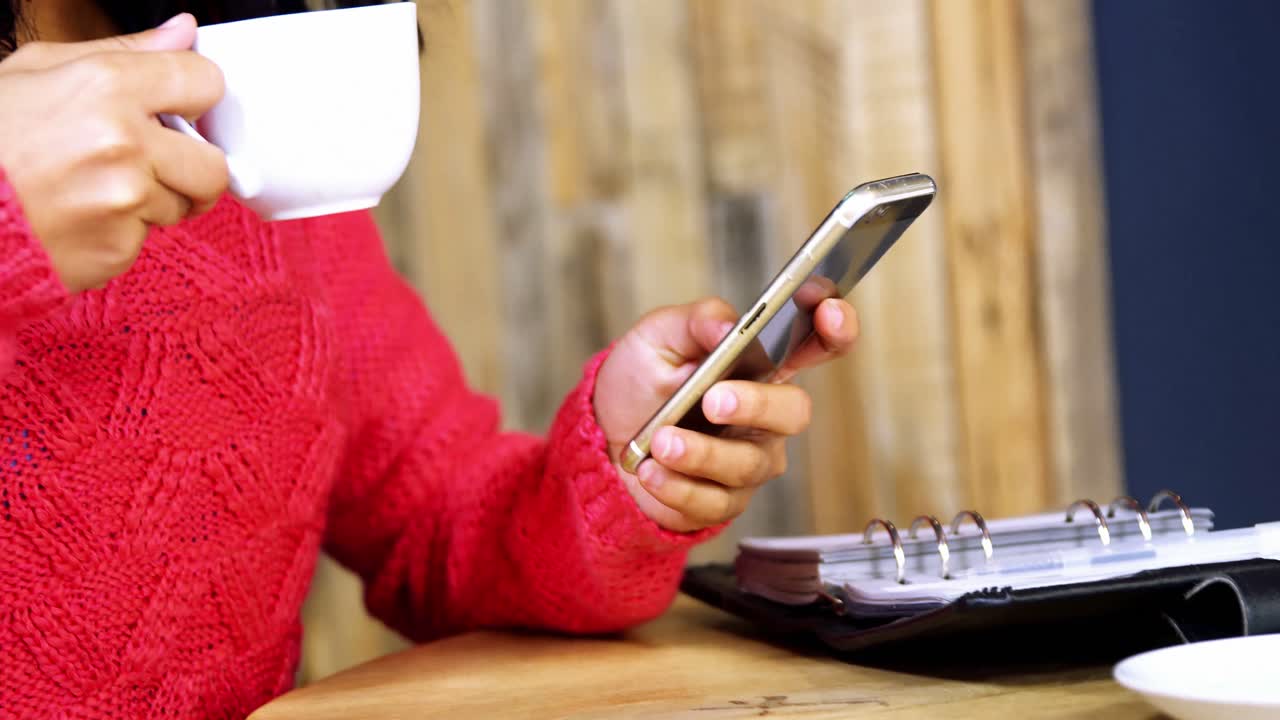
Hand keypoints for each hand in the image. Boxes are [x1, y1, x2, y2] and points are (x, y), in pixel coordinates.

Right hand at [0, 14, 226, 292]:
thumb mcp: (39, 70)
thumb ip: (125, 50)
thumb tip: (184, 31)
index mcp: (106, 86)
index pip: (206, 82)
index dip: (193, 96)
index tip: (178, 108)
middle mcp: (123, 143)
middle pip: (215, 164)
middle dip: (191, 166)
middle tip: (150, 162)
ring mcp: (123, 200)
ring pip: (184, 205)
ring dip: (154, 200)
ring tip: (97, 187)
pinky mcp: (116, 247)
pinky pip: (148, 238)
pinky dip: (123, 231)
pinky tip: (82, 216)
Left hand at [594, 296, 858, 531]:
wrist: (602, 436)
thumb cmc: (642, 380)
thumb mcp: (658, 337)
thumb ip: (695, 321)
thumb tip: (728, 324)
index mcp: (762, 365)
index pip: (817, 344)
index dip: (836, 328)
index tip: (827, 310)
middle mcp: (768, 415)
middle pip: (794, 411)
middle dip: (757, 405)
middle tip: (712, 401)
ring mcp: (750, 460)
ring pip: (747, 464)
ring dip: (701, 453)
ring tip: (660, 441)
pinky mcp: (723, 501)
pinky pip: (713, 502)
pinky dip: (677, 486)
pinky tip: (649, 470)